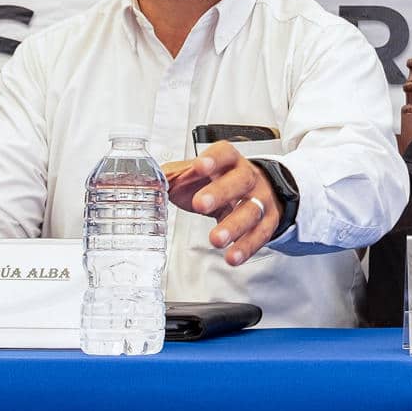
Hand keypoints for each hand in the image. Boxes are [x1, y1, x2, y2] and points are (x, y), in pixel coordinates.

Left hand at [163, 141, 279, 265]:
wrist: (259, 190)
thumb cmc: (220, 181)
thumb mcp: (197, 174)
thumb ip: (173, 178)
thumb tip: (144, 183)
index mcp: (229, 161)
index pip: (224, 153)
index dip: (212, 159)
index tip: (198, 166)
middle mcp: (248, 178)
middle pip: (239, 181)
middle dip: (220, 193)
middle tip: (201, 204)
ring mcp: (260, 200)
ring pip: (251, 210)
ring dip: (234, 226)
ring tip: (216, 239)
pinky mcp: (267, 222)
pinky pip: (259, 235)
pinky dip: (246, 247)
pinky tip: (232, 256)